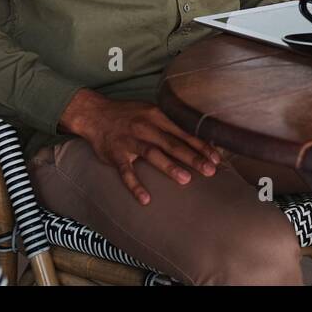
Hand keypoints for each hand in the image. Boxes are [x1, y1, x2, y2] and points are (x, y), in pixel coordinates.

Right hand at [60, 91, 223, 204]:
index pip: (183, 134)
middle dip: (193, 157)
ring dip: (170, 167)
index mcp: (157, 117)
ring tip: (186, 180)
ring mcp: (130, 141)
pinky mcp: (115, 154)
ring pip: (152, 154)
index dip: (201, 146)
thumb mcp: (151, 112)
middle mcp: (146, 128)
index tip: (216, 158)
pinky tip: (146, 199)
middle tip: (210, 170)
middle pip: (173, 144)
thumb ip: (169, 126)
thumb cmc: (128, 114)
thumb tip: (194, 140)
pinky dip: (135, 185)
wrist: (94, 113)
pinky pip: (126, 172)